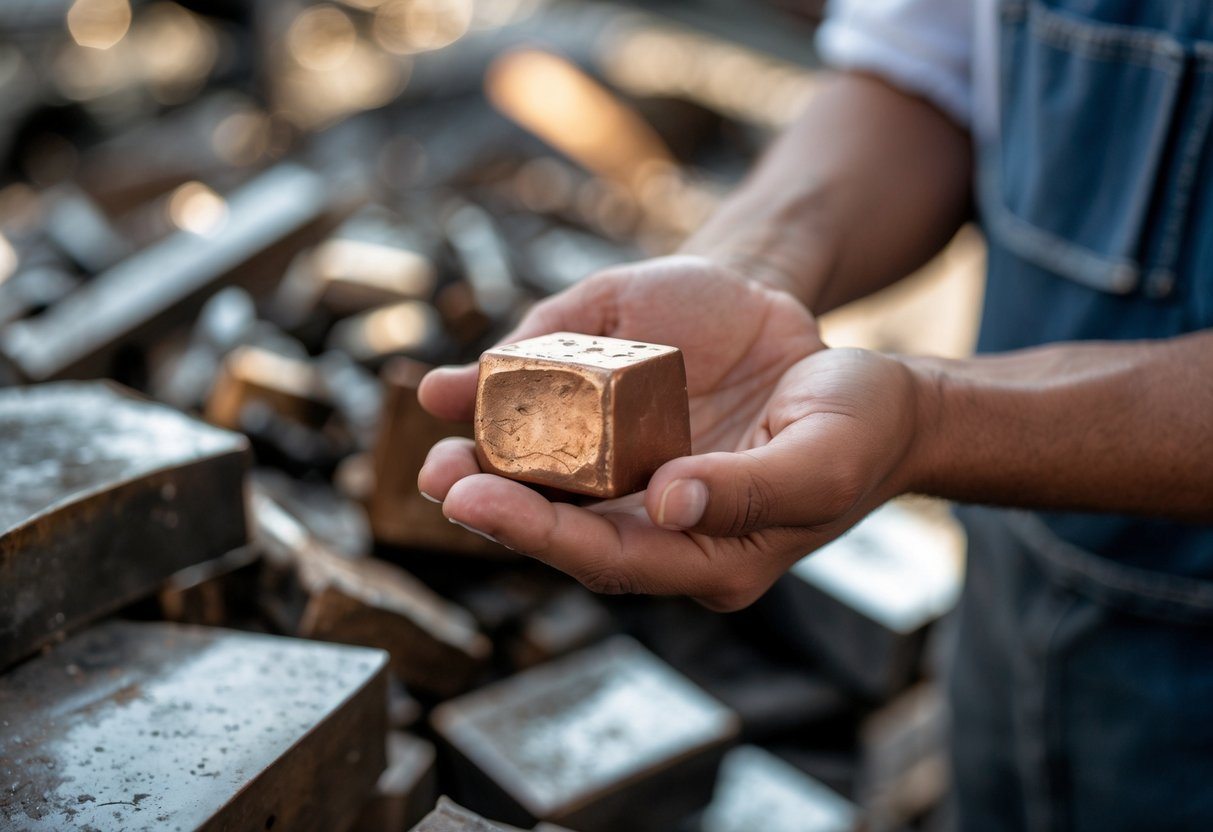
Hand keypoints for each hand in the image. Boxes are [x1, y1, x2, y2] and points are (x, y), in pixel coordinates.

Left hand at [418, 256, 921, 609]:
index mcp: (709, 555)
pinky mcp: (639, 426)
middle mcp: (663, 524)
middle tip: (437, 476)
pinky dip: (519, 405)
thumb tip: (664, 504)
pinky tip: (470, 388)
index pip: (611, 557)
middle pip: (565, 527)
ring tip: (436, 442)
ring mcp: (646, 475)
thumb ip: (751, 490)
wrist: (867, 384)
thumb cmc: (857, 427)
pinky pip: (571, 423)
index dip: (540, 534)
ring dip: (492, 461)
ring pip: (555, 480)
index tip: (478, 500)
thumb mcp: (821, 459)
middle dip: (496, 504)